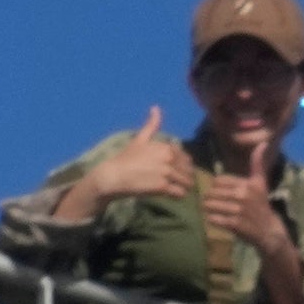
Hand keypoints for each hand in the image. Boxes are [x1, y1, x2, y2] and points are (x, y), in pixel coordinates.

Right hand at [71, 107, 189, 208]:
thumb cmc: (126, 158)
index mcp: (166, 147)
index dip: (182, 166)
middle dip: (185, 177)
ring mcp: (167, 172)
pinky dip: (178, 195)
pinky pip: (180, 193)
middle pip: (189, 171)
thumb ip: (151, 125)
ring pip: (187, 182)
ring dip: (184, 187)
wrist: (114, 176)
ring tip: (175, 189)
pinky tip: (171, 195)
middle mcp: (169, 158)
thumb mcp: (140, 139)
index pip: (186, 158)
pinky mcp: (163, 187)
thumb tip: (156, 107)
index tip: (174, 171)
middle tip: (176, 182)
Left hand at [196, 138, 290, 264]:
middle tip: (213, 204)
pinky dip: (212, 220)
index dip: (216, 188)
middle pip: (212, 192)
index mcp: (247, 184)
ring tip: (213, 211)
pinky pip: (213, 219)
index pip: (218, 181)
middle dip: (210, 198)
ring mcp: (239, 210)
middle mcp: (243, 195)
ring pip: (210, 205)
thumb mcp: (261, 183)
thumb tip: (263, 143)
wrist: (269, 231)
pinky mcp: (235, 225)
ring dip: (208, 209)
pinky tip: (217, 220)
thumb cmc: (261, 206)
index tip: (221, 194)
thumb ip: (258, 164)